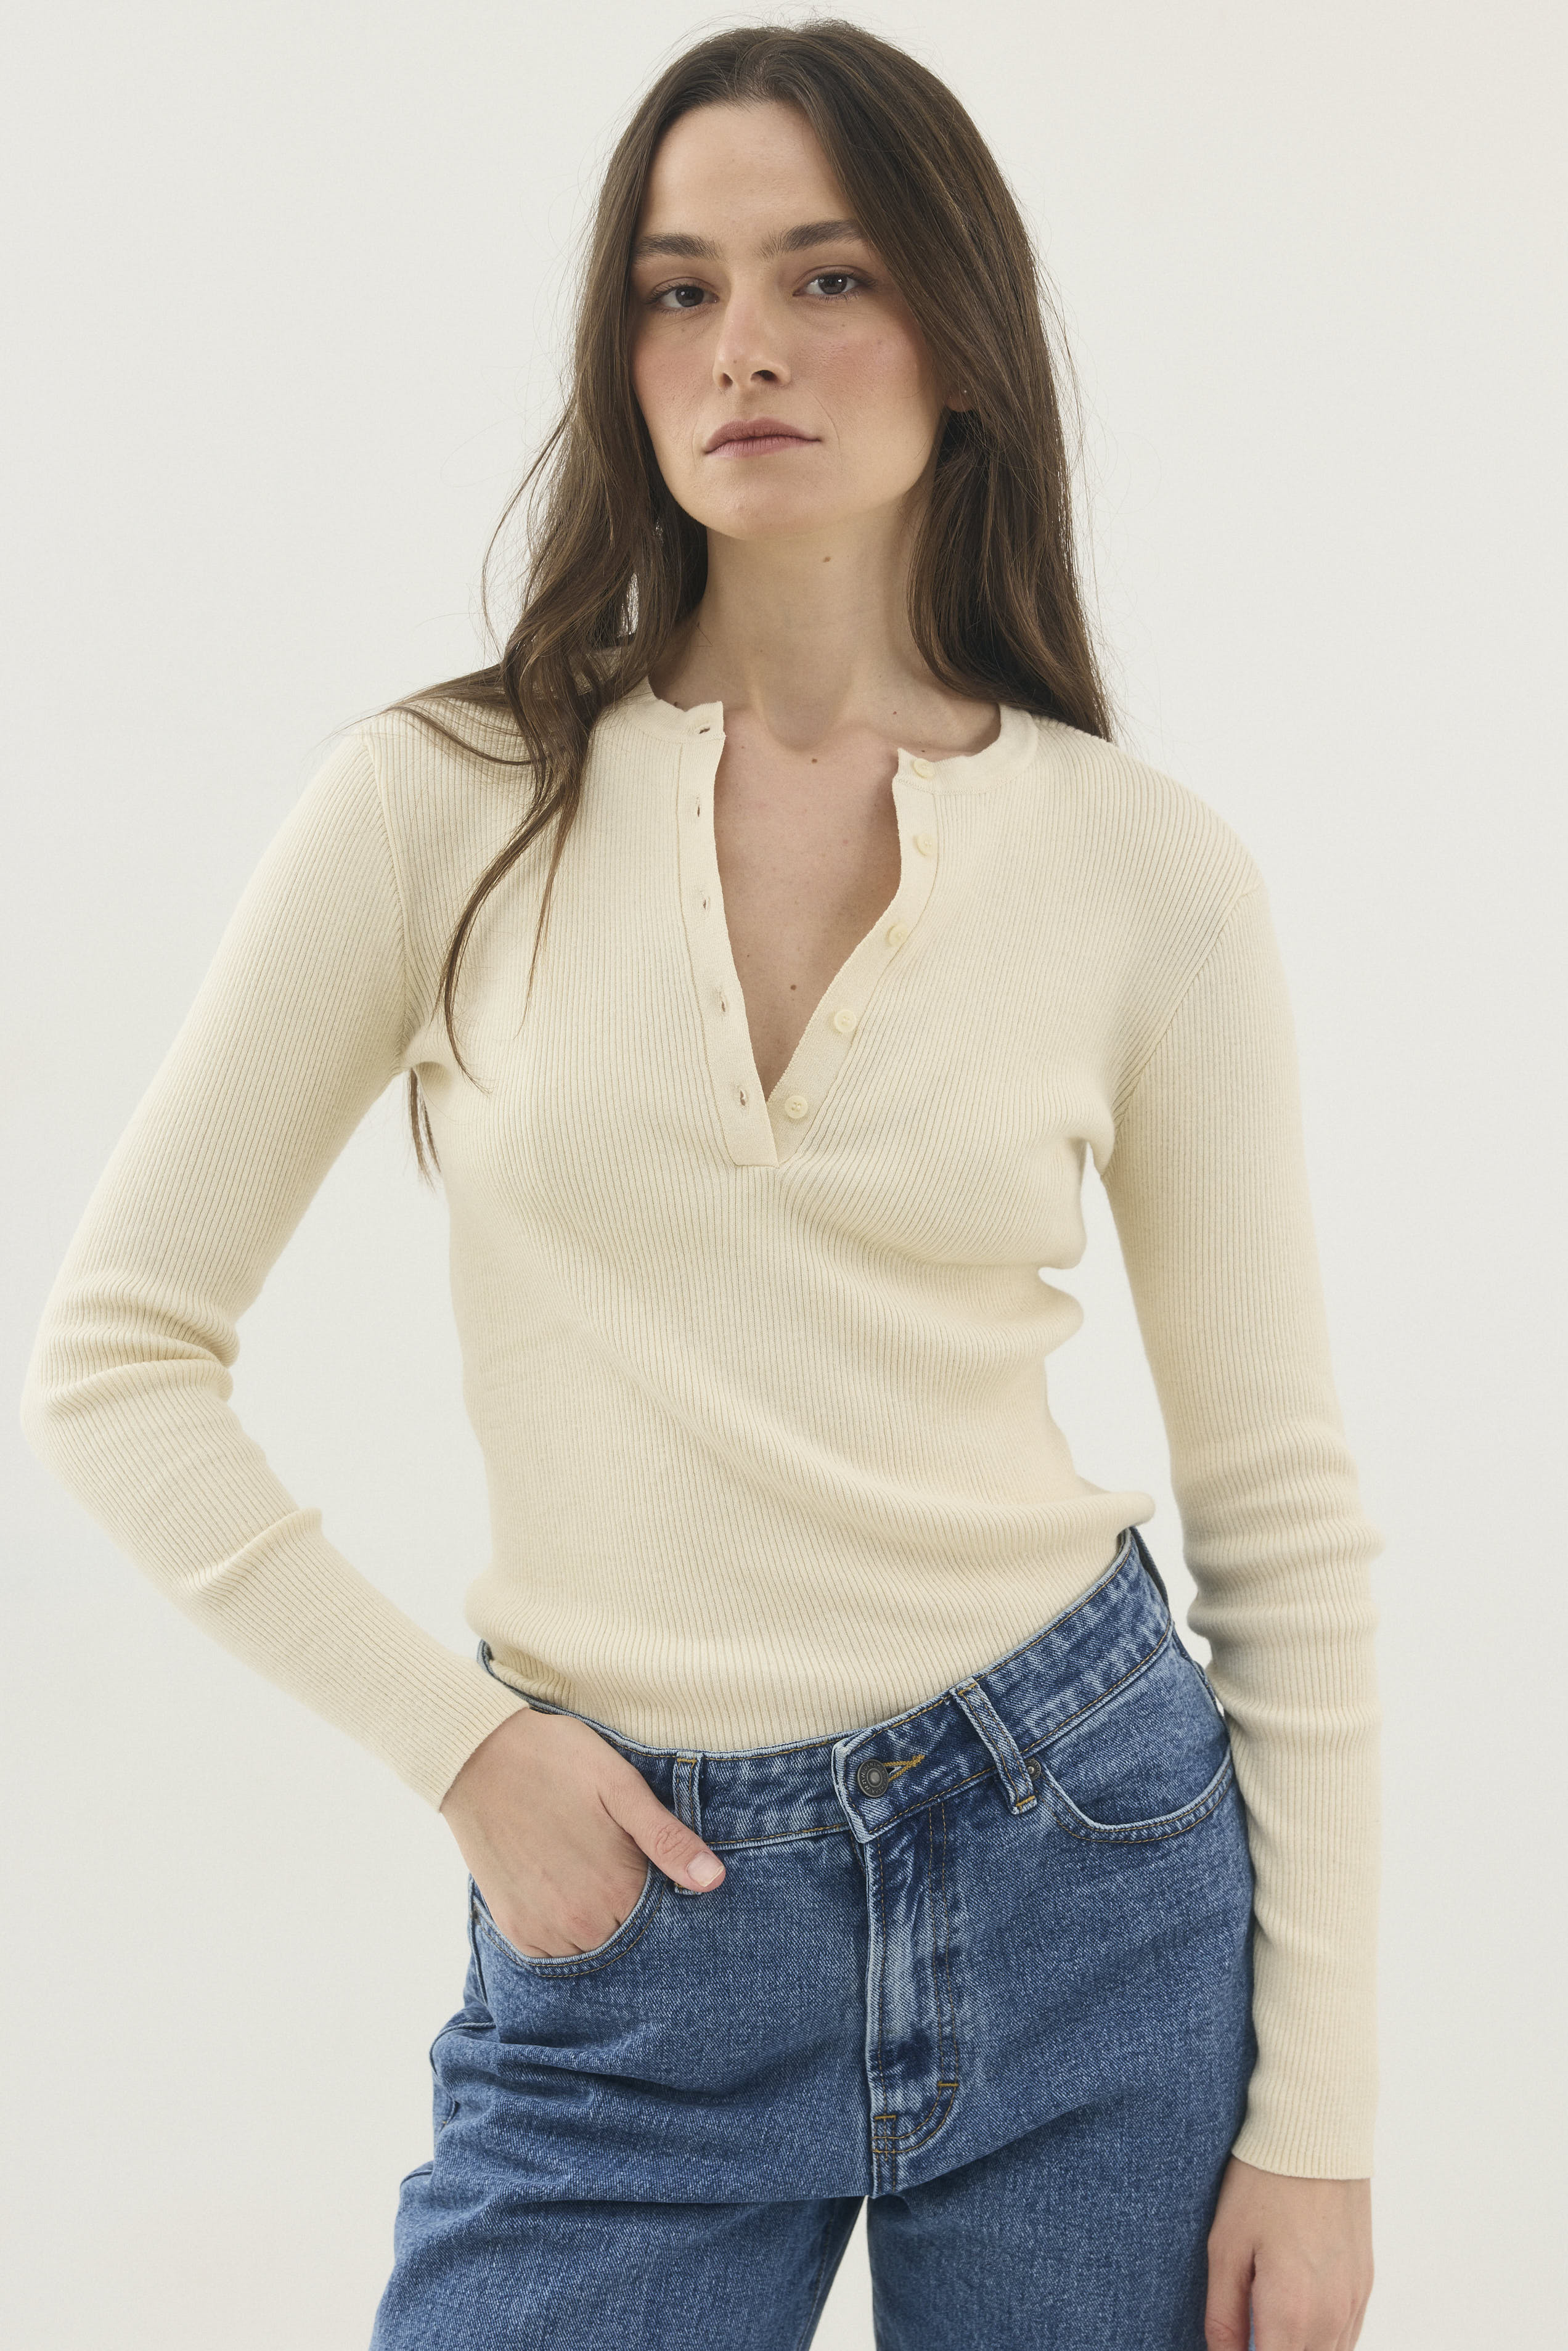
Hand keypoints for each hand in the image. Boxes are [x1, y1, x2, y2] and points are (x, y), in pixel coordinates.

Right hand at [439, 1706, 725, 1957]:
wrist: (478, 1755)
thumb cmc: (558, 1761)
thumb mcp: (622, 1787)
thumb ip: (667, 1839)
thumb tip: (714, 1880)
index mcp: (615, 1889)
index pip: (663, 1921)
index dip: (667, 1895)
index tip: (655, 1868)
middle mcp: (578, 1922)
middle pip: (628, 1938)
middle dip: (634, 1911)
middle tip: (618, 1861)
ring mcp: (541, 1929)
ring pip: (591, 1948)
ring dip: (598, 1921)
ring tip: (590, 1871)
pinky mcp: (512, 1927)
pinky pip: (552, 1951)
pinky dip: (565, 1929)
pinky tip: (565, 1888)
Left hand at [1206, 2157, 1372, 2349]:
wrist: (1317, 2133)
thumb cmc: (1263, 2184)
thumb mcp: (1226, 2248)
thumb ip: (1224, 2317)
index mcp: (1292, 2315)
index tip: (1231, 2344)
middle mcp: (1332, 2319)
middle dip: (1270, 2350)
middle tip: (1245, 2330)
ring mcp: (1355, 2303)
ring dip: (1296, 2349)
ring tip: (1264, 2324)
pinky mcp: (1365, 2286)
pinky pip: (1346, 2338)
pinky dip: (1320, 2341)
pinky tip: (1294, 2319)